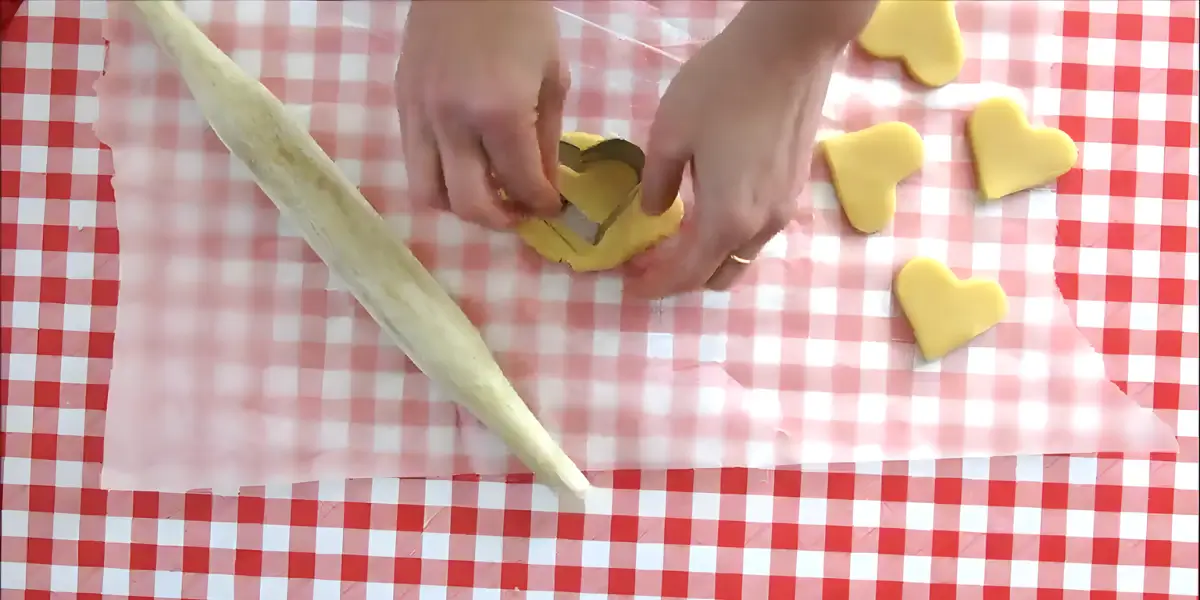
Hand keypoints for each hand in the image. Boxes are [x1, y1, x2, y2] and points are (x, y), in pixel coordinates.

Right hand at [396, 1, 567, 228]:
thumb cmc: (522, 19)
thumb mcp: (552, 78)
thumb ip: (547, 141)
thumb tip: (545, 189)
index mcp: (500, 113)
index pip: (519, 184)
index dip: (541, 204)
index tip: (553, 206)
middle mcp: (453, 123)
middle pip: (469, 205)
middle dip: (500, 220)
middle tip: (520, 213)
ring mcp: (420, 115)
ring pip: (429, 193)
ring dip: (461, 206)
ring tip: (487, 195)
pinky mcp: (402, 105)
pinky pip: (414, 161)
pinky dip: (440, 178)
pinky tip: (465, 166)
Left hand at [627, 2, 872, 297]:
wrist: (790, 49)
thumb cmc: (722, 87)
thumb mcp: (669, 133)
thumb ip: (658, 183)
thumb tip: (656, 211)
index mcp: (727, 219)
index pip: (687, 274)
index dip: (656, 285)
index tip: (630, 285)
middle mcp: (761, 225)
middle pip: (718, 274)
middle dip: (682, 276)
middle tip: (648, 260)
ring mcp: (784, 207)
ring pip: (741, 254)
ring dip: (708, 255)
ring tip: (675, 234)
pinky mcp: (795, 185)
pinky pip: (757, 230)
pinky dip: (728, 234)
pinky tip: (707, 206)